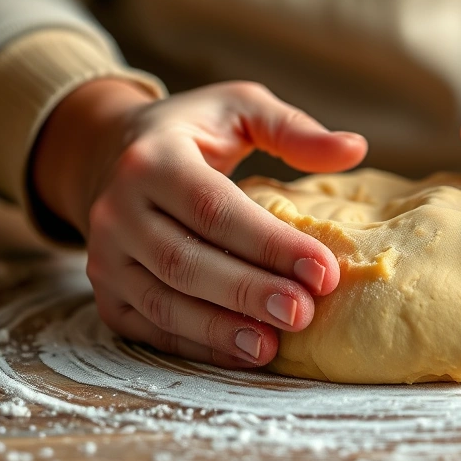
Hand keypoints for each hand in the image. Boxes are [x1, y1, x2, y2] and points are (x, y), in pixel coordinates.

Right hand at [33, 80, 367, 366]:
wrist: (108, 153)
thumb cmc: (191, 131)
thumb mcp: (238, 108)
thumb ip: (293, 129)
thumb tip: (355, 149)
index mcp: (152, 159)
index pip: (212, 208)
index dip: (268, 243)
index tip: (323, 269)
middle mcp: (118, 209)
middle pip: (185, 261)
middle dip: (248, 292)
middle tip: (303, 312)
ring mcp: (105, 256)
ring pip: (163, 300)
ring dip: (220, 329)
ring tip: (274, 345)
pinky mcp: (106, 291)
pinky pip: (150, 326)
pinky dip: (197, 344)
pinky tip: (243, 352)